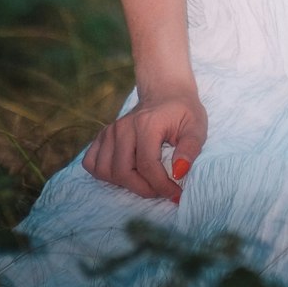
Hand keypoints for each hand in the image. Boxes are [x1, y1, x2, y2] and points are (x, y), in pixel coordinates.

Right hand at [82, 86, 207, 200]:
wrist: (165, 92)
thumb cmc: (183, 111)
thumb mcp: (196, 127)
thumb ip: (190, 149)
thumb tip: (179, 172)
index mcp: (147, 124)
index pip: (147, 166)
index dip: (161, 186)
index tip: (175, 193)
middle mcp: (124, 127)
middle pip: (123, 172)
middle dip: (143, 189)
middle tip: (160, 190)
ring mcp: (110, 130)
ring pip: (104, 171)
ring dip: (124, 184)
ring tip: (144, 181)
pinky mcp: (103, 135)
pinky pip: (91, 162)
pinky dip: (104, 173)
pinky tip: (124, 173)